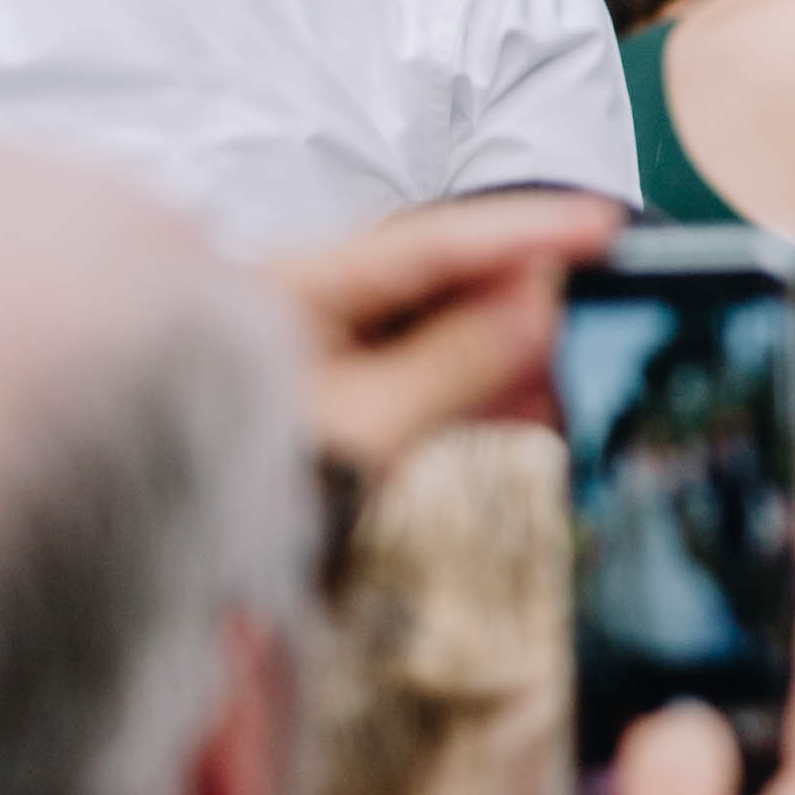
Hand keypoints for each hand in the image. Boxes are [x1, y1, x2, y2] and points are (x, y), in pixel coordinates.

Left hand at [268, 187, 621, 478]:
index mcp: (298, 288)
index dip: (520, 231)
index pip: (428, 244)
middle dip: (523, 286)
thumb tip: (540, 303)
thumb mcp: (366, 425)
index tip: (600, 224)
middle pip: (438, 278)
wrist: (187, 570)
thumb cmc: (250, 484)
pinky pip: (429, 379)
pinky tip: (545, 403)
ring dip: (514, 346)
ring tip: (586, 355)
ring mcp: (328, 354)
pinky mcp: (347, 403)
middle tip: (606, 285)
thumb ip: (456, 359)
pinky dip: (485, 390)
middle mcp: (312, 306)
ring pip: (441, 331)